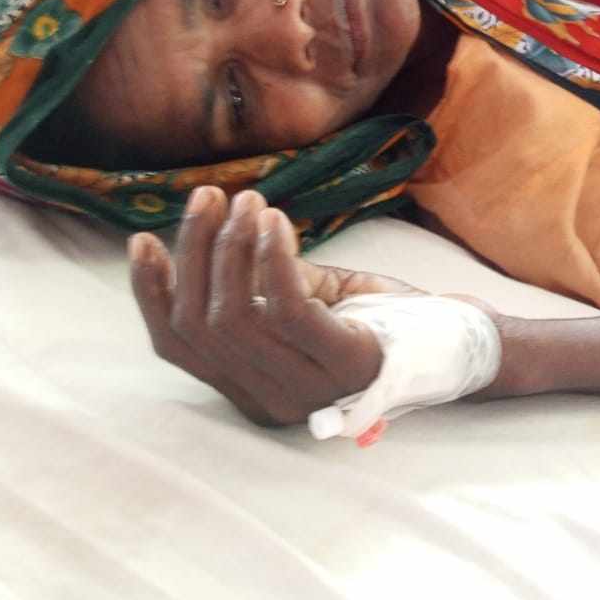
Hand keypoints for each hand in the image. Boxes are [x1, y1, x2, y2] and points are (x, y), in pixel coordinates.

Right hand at [129, 187, 417, 426]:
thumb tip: (201, 233)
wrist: (456, 346)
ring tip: (250, 200)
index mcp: (251, 389)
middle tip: (209, 198)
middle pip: (200, 326)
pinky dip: (272, 258)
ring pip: (236, 316)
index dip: (152, 292)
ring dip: (233, 247)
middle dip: (195, 253)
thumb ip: (258, 284)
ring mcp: (307, 391)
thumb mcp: (309, 298)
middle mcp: (270, 402)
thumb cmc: (379, 318)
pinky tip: (277, 221)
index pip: (177, 346)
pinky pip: (286, 308)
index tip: (143, 239)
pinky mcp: (343, 365)